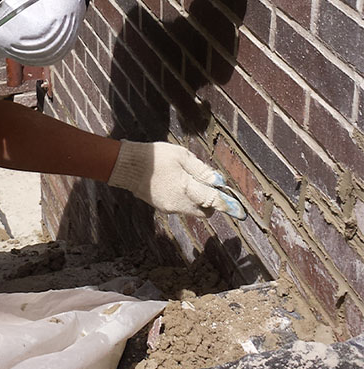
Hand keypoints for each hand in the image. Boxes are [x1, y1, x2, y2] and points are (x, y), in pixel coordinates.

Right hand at [108, 139, 246, 218]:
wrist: (127, 165)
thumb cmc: (156, 156)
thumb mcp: (181, 156)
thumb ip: (201, 170)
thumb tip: (218, 181)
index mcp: (187, 188)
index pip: (213, 201)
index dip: (228, 205)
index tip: (240, 212)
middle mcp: (180, 202)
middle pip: (204, 211)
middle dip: (210, 202)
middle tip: (208, 185)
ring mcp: (170, 207)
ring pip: (192, 209)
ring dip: (196, 199)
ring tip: (186, 178)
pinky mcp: (161, 207)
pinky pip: (180, 206)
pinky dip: (184, 198)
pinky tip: (174, 182)